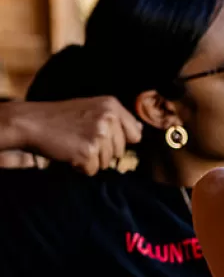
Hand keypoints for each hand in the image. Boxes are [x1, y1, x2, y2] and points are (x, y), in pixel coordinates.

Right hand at [9, 97, 142, 174]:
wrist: (31, 122)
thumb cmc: (60, 118)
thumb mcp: (92, 109)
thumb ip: (116, 120)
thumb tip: (140, 132)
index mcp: (112, 105)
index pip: (135, 135)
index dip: (120, 142)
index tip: (102, 138)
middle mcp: (109, 118)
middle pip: (120, 152)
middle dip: (103, 151)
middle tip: (81, 139)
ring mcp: (99, 135)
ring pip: (107, 163)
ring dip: (91, 159)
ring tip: (74, 144)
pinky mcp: (88, 151)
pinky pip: (93, 170)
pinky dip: (80, 167)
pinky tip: (68, 153)